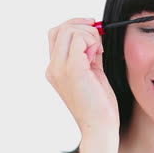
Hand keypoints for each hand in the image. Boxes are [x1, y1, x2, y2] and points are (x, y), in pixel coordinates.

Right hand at [45, 18, 119, 135]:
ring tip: (99, 53)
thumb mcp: (93, 73)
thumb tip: (94, 34)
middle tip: (99, 44)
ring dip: (90, 35)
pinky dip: (92, 41)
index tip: (94, 32)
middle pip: (61, 29)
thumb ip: (90, 54)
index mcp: (55, 69)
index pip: (56, 34)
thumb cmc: (100, 104)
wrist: (100, 127)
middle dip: (84, 27)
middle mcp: (53, 68)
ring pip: (70, 30)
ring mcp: (60, 68)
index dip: (75, 26)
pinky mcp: (72, 69)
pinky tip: (98, 55)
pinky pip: (79, 39)